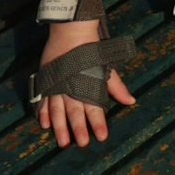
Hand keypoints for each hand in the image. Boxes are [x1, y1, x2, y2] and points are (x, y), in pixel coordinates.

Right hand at [36, 24, 134, 147]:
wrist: (71, 31)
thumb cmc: (91, 49)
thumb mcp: (106, 67)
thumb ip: (116, 87)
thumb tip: (131, 101)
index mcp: (88, 84)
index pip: (95, 109)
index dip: (98, 123)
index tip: (101, 137)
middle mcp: (71, 87)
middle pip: (75, 112)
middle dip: (78, 129)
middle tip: (81, 144)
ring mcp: (57, 84)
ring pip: (57, 111)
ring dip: (60, 127)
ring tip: (62, 142)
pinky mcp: (46, 80)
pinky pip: (43, 100)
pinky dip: (43, 112)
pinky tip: (44, 124)